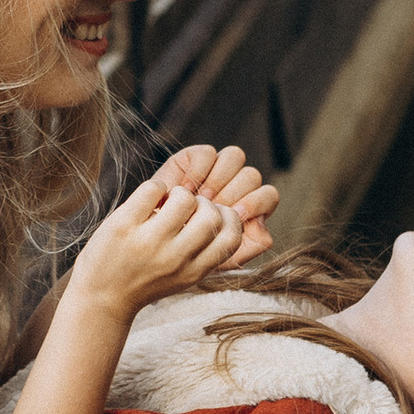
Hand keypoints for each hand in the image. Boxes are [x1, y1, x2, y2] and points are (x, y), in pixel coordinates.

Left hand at [70, 171, 254, 319]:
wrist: (99, 300)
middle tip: (187, 208)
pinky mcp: (123, 226)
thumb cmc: (143, 281)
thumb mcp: (181, 277)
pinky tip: (147, 200)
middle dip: (203, 203)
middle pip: (211, 215)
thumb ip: (203, 255)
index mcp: (192, 271)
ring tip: (166, 203)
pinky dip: (155, 187)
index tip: (212, 217)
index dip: (228, 219)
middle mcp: (174, 258)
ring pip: (184, 197)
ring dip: (178, 192)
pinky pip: (153, 189)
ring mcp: (148, 242)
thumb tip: (227, 214)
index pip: (230, 237)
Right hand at [147, 142, 278, 272]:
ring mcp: (213, 171)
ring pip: (235, 157)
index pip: (268, 195)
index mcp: (246, 211)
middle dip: (234, 193)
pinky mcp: (191, 160)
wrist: (145, 250)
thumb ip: (247, 247)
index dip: (256, 203)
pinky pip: (208, 153)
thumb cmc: (183, 257)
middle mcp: (232, 188)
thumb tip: (261, 224)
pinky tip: (185, 188)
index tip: (235, 216)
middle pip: (252, 175)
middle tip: (212, 208)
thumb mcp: (220, 261)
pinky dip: (199, 170)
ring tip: (200, 199)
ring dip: (219, 179)